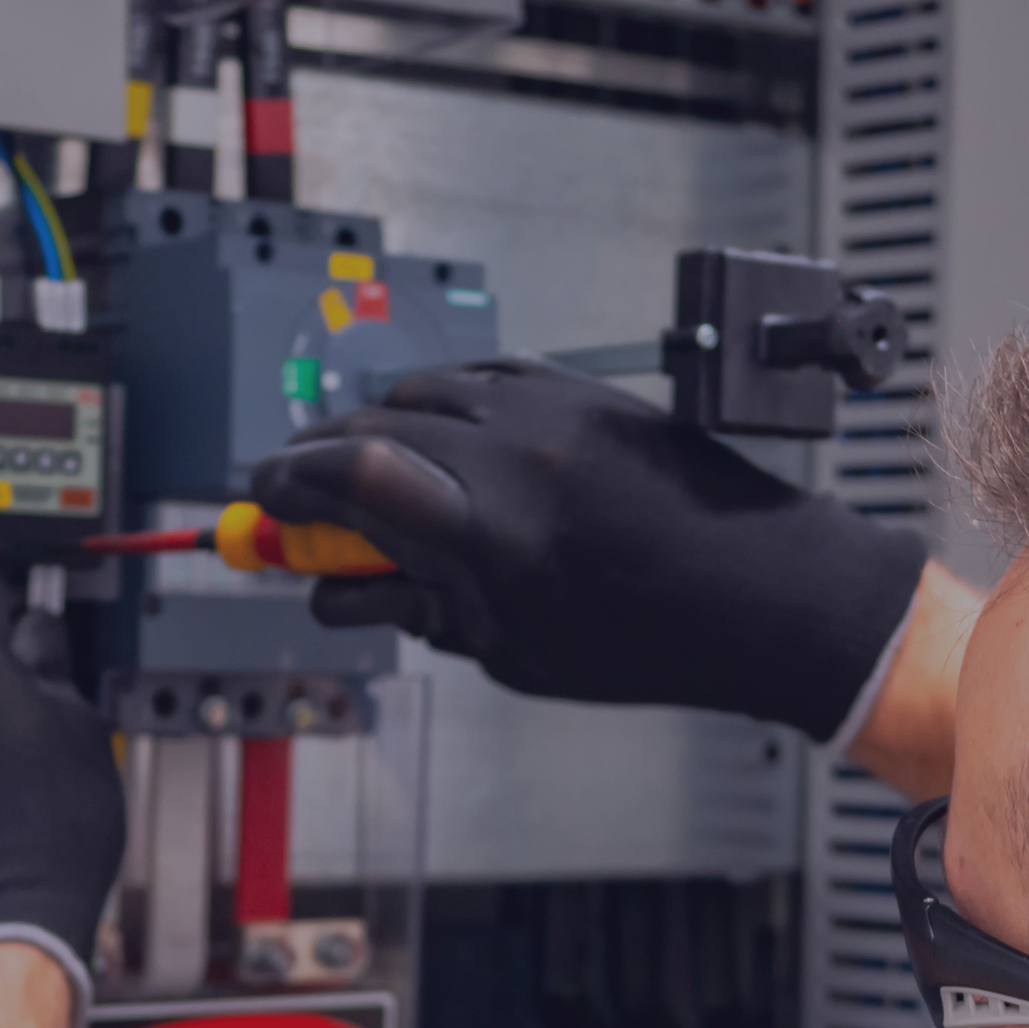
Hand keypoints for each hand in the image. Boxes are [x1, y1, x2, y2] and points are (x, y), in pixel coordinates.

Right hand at [251, 359, 925, 741]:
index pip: (348, 478)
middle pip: (369, 428)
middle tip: (295, 499)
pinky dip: (439, 404)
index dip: (285, 488)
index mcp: (492, 534)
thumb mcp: (517, 652)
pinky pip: (480, 375)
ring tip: (367, 475)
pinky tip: (439, 439)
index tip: (264, 507)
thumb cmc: (656, 640)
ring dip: (374, 428)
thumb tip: (353, 589)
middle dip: (316, 462)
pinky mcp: (579, 391)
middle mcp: (514, 456)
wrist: (764, 591)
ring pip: (419, 393)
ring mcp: (548, 411)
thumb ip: (424, 610)